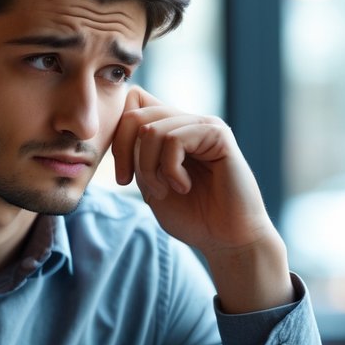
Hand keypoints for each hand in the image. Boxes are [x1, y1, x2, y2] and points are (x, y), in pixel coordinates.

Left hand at [110, 87, 294, 312]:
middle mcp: (187, 122)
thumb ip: (137, 154)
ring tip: (165, 191)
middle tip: (130, 183)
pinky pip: (175, 141)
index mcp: (171, 131)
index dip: (117, 138)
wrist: (227, 239)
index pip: (132, 104)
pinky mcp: (218, 134)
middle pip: (135, 113)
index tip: (123, 177)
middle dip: (124, 153)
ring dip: (149, 168)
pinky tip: (184, 187)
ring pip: (151, 130)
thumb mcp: (150, 183)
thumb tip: (123, 124)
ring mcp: (203, 125)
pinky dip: (170, 170)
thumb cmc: (192, 216)